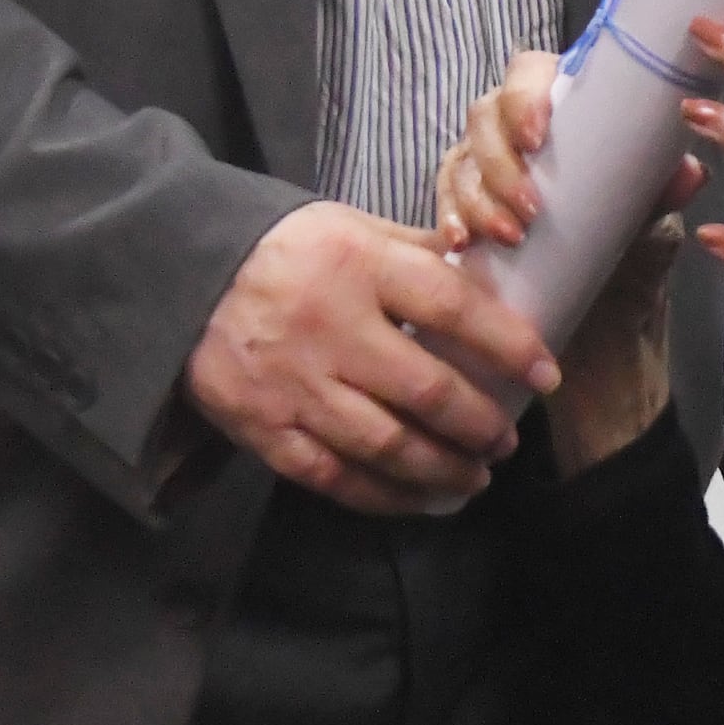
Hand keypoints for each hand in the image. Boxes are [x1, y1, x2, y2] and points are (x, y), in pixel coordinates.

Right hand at [184, 201, 557, 516]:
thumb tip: (488, 269)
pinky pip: (336, 477)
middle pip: (427, 392)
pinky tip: (416, 499)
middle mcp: (332, 328)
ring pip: (387, 446)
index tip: (546, 372)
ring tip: (474, 477)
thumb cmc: (281, 250)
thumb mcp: (348, 225)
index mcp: (360, 265)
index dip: (509, 345)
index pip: (454, 309)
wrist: (176, 277)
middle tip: (504, 440)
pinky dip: (384, 496)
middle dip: (480, 426)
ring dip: (443, 470)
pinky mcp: (265, 429)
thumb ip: (415, 251)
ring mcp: (297, 385)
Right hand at [432, 52, 699, 471]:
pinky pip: (442, 209)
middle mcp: (520, 143)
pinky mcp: (465, 226)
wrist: (606, 352)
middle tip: (528, 208)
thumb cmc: (630, 276)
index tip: (536, 133)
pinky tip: (460, 244)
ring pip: (459, 162)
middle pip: (485, 116)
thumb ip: (660, 201)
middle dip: (501, 160)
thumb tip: (689, 172)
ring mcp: (487, 181)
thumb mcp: (649, 238)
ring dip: (478, 197)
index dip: (525, 93)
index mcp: (569, 123)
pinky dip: (449, 221)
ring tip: (507, 236)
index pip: (531, 74)